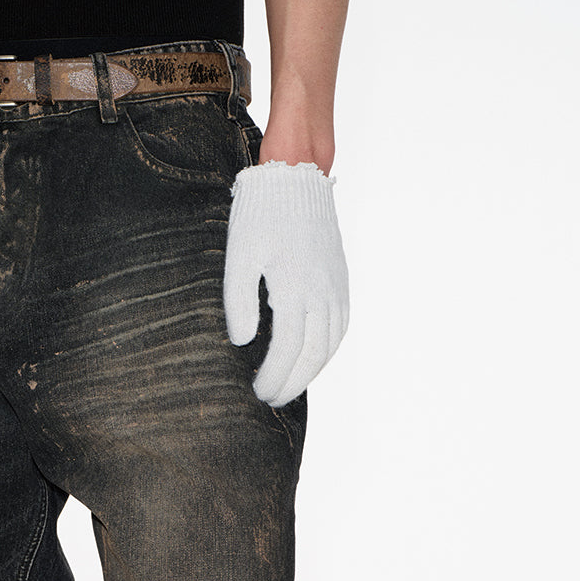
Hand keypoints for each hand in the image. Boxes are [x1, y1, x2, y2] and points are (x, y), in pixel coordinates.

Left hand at [222, 161, 348, 407]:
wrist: (296, 180)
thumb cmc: (260, 218)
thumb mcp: (239, 257)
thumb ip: (239, 302)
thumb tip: (243, 343)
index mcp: (294, 290)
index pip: (286, 351)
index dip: (272, 377)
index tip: (257, 392)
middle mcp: (321, 293)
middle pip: (311, 356)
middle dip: (291, 383)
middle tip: (271, 400)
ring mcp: (335, 287)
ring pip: (330, 345)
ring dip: (310, 372)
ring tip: (288, 386)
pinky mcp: (340, 280)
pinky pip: (340, 326)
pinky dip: (327, 350)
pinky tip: (311, 359)